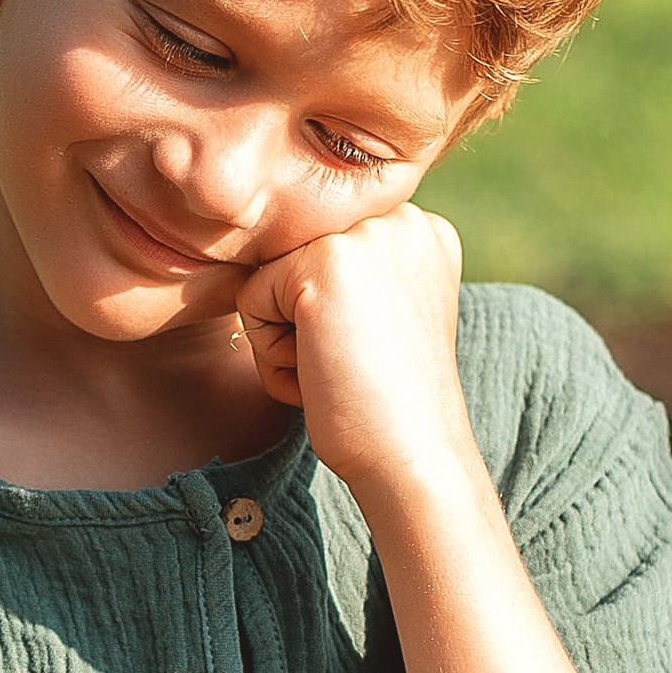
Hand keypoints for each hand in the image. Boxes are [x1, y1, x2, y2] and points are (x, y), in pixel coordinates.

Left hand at [237, 205, 475, 499]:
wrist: (413, 455)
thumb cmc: (390, 404)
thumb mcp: (385, 316)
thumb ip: (353, 275)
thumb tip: (281, 259)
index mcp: (420, 229)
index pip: (322, 254)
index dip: (330, 317)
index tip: (375, 354)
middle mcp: (399, 217)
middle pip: (293, 261)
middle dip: (304, 324)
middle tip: (356, 365)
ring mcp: (364, 235)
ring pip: (270, 280)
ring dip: (286, 340)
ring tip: (340, 369)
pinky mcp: (324, 264)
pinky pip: (251, 301)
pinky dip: (271, 353)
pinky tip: (321, 373)